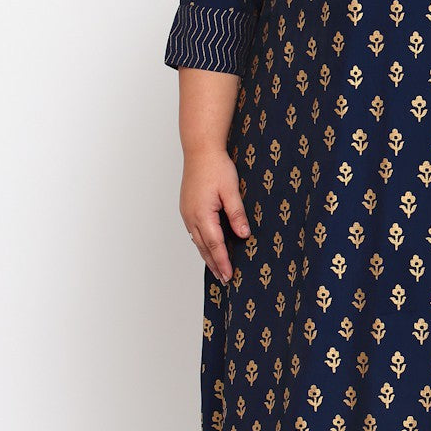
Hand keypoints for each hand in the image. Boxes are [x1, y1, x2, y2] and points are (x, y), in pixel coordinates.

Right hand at [180, 148, 250, 283]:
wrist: (200, 150)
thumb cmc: (216, 167)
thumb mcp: (231, 190)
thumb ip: (237, 214)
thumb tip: (243, 235)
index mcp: (202, 214)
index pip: (215, 244)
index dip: (223, 261)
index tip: (229, 275)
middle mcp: (191, 216)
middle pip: (204, 247)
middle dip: (214, 264)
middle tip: (224, 280)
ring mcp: (187, 213)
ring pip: (197, 241)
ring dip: (207, 256)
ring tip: (217, 269)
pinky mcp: (187, 208)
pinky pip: (194, 232)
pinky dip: (202, 244)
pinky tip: (208, 248)